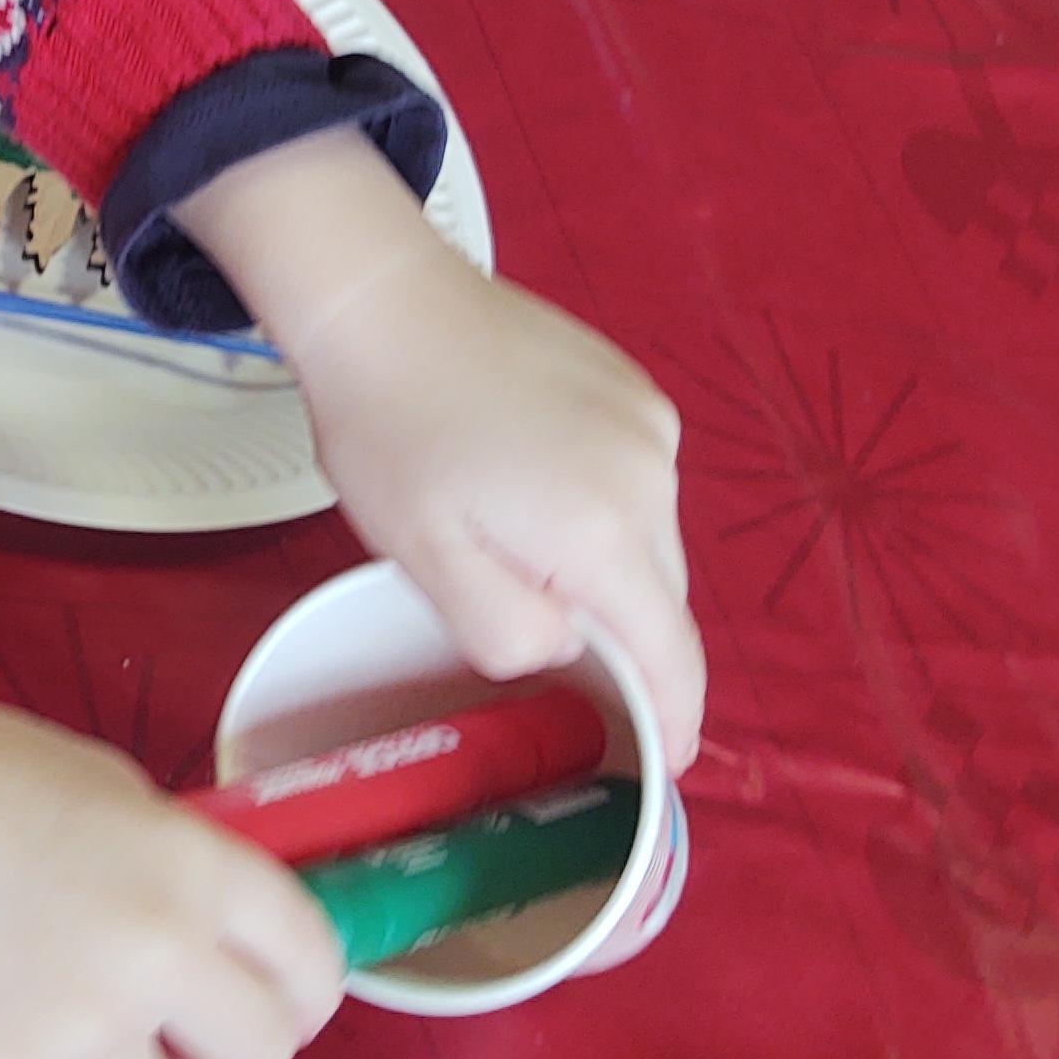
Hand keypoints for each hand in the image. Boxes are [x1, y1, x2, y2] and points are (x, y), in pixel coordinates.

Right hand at [0, 644, 344, 1058]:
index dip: (296, 998)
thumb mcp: (98, 784)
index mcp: (192, 865)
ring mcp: (75, 1028)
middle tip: (164, 1049)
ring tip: (17, 1014)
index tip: (264, 1011)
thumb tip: (207, 939)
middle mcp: (155, 953)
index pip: (313, 964)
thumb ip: (169, 866)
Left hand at [180, 129, 704, 768]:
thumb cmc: (388, 432)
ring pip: (650, 540)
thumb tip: (568, 645)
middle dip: (621, 637)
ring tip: (511, 545)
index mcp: (603, 532)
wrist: (382, 299)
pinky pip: (637, 483)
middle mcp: (652, 476)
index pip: (671, 655)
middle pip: (661, 598)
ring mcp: (651, 424)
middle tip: (546, 643)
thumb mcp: (427, 559)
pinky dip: (599, 509)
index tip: (669, 759)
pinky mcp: (636, 389)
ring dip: (603, 567)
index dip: (676, 718)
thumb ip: (509, 631)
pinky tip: (525, 488)